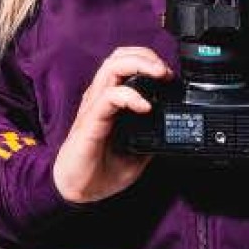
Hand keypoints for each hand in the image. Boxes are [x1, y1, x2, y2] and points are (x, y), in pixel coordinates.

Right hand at [52, 46, 172, 204]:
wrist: (78, 191)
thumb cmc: (99, 170)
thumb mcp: (135, 153)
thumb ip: (149, 136)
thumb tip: (169, 127)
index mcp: (110, 101)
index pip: (125, 64)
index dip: (148, 62)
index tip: (169, 76)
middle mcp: (100, 98)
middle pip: (119, 57)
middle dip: (146, 56)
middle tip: (165, 71)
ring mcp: (94, 107)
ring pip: (112, 67)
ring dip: (139, 65)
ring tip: (159, 76)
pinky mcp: (90, 121)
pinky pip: (109, 97)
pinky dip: (130, 95)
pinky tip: (144, 106)